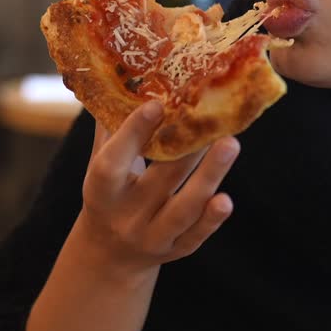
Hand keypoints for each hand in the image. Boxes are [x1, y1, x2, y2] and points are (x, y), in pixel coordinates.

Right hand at [71, 101, 238, 279]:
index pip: (112, 163)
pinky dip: (212, 220)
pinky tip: (226, 200)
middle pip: (157, 183)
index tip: (157, 104)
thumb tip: (123, 75)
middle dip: (185, 153)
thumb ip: (111, 127)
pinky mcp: (176, 250)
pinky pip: (196, 236)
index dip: (133, 135)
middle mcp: (125, 216)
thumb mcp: (101, 165)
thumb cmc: (110, 193)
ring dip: (208, 178)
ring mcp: (152, 236)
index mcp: (100, 191)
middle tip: (212, 120)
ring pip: (182, 210)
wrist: (109, 255)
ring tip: (230, 146)